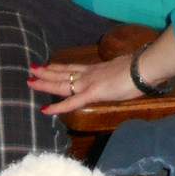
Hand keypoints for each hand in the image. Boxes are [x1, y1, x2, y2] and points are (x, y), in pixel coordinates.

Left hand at [27, 54, 141, 116]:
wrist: (144, 67)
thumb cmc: (140, 70)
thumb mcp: (123, 70)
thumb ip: (115, 74)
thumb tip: (117, 76)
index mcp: (96, 69)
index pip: (73, 68)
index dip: (59, 67)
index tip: (47, 65)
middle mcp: (89, 74)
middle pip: (63, 72)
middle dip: (46, 72)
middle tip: (32, 69)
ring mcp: (89, 82)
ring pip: (62, 83)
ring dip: (45, 82)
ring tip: (30, 80)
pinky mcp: (92, 93)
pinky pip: (71, 102)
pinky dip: (58, 106)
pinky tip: (45, 110)